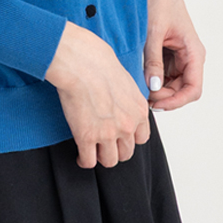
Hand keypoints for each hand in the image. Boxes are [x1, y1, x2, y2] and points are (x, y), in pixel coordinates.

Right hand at [45, 21, 151, 168]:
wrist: (81, 63)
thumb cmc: (98, 62)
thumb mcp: (125, 79)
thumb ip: (127, 97)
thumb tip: (120, 100)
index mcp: (138, 110)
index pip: (141, 138)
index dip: (129, 138)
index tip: (121, 136)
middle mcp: (127, 125)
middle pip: (127, 152)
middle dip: (116, 149)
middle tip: (106, 144)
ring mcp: (107, 133)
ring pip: (109, 160)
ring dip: (101, 156)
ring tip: (93, 151)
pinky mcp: (86, 137)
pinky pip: (88, 161)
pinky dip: (84, 160)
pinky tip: (80, 155)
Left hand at [143, 0, 205, 110]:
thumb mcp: (153, 31)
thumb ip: (153, 60)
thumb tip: (153, 87)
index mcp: (193, 51)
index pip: (193, 88)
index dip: (177, 101)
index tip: (157, 104)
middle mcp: (189, 56)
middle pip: (181, 90)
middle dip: (164, 97)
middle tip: (141, 97)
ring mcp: (178, 56)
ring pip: (171, 84)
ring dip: (157, 89)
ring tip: (138, 87)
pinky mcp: (167, 53)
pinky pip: (163, 73)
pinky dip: (152, 78)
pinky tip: (138, 77)